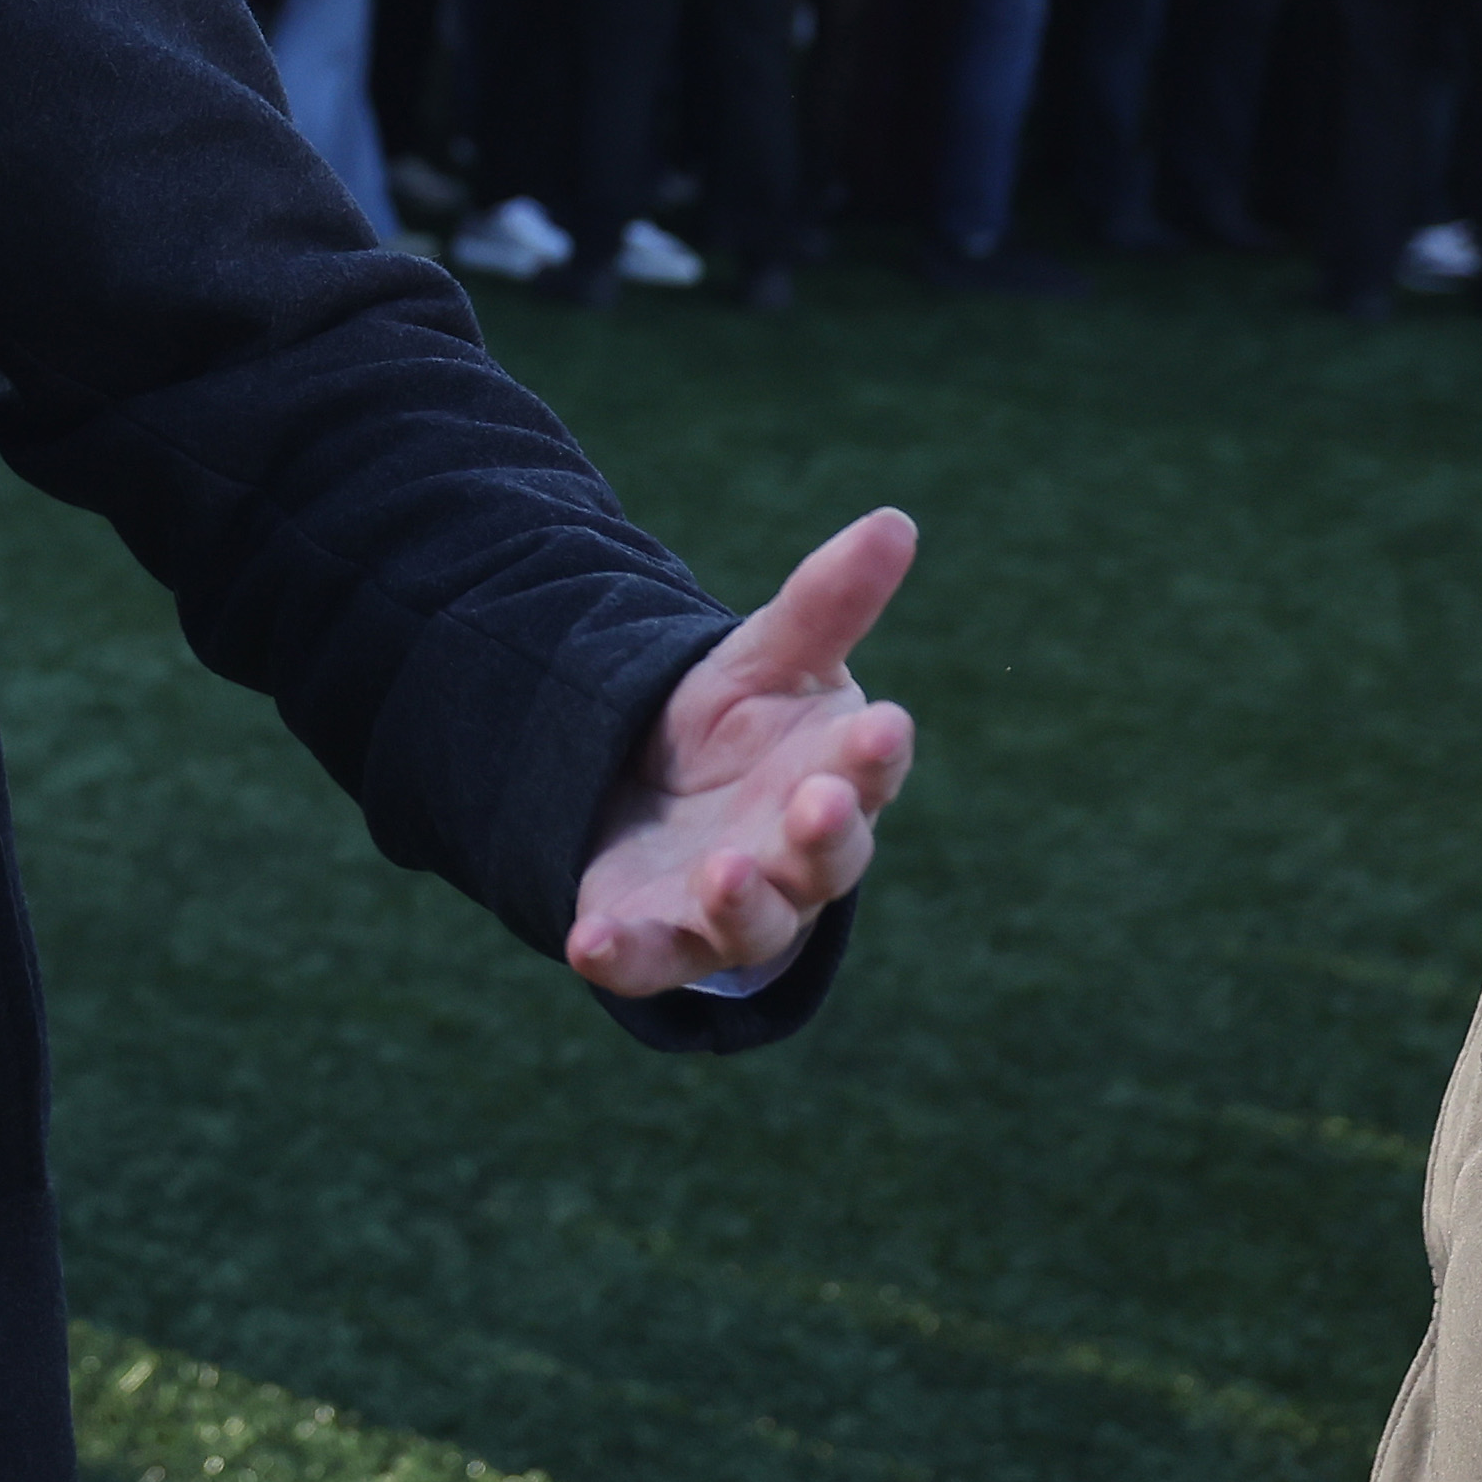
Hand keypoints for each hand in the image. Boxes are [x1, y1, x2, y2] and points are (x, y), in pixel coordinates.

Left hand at [565, 509, 918, 998]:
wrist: (652, 791)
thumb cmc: (740, 729)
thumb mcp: (769, 657)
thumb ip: (826, 602)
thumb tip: (894, 520)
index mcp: (835, 779)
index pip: (868, 767)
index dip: (875, 751)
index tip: (883, 720)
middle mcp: (794, 856)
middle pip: (826, 857)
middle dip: (825, 834)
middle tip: (820, 802)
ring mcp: (729, 905)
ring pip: (753, 922)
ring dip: (740, 903)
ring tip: (723, 872)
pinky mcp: (658, 936)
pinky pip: (645, 960)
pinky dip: (623, 959)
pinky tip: (587, 944)